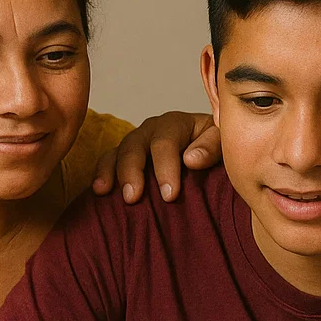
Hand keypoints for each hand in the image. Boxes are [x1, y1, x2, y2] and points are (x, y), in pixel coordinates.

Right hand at [91, 111, 219, 202]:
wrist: (210, 152)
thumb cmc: (215, 149)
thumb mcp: (222, 141)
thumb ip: (212, 147)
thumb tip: (190, 159)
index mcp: (176, 124)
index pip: (165, 142)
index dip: (165, 168)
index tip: (169, 195)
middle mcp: (152, 130)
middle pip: (135, 145)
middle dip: (132, 171)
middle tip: (133, 197)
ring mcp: (136, 143)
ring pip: (118, 152)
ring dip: (111, 172)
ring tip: (105, 192)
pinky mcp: (125, 157)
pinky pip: (108, 162)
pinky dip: (101, 174)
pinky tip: (99, 191)